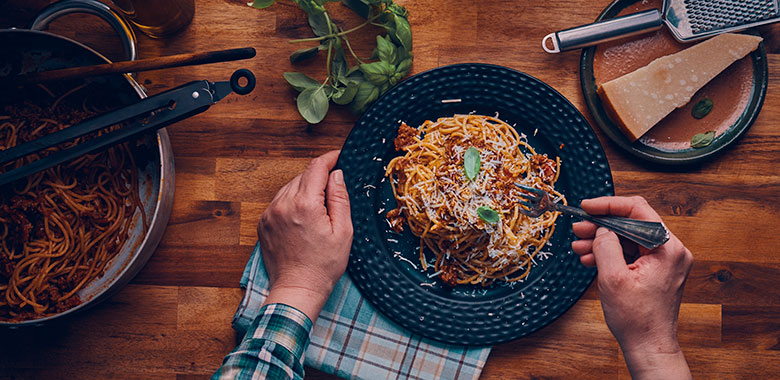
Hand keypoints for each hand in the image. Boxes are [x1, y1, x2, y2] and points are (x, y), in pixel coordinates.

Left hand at [257, 150, 352, 320]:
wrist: (297, 289)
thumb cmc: (323, 265)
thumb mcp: (343, 231)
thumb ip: (340, 198)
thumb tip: (337, 174)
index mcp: (305, 204)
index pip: (316, 167)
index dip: (330, 158)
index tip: (339, 156)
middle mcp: (283, 204)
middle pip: (303, 176)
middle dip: (319, 177)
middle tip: (334, 192)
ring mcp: (270, 213)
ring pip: (291, 187)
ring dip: (305, 190)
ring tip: (319, 210)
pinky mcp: (263, 223)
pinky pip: (280, 201)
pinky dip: (292, 202)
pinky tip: (303, 219)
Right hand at [571, 196, 692, 379]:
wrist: (648, 345)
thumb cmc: (637, 319)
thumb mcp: (613, 278)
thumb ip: (606, 245)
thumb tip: (600, 228)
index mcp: (668, 248)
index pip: (638, 210)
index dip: (609, 205)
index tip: (587, 207)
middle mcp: (671, 250)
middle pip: (632, 223)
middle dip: (602, 225)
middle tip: (579, 229)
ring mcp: (665, 260)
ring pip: (629, 237)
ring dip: (602, 240)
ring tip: (580, 247)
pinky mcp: (656, 270)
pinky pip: (631, 252)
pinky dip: (611, 252)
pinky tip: (591, 258)